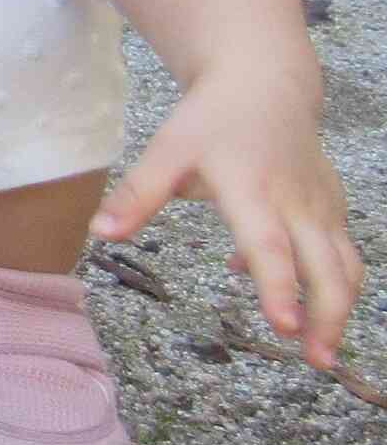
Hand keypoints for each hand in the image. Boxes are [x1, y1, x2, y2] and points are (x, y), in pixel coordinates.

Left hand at [94, 63, 364, 362]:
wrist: (264, 84)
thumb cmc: (210, 121)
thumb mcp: (166, 151)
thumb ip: (137, 195)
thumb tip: (99, 234)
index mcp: (252, 189)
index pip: (269, 246)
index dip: (278, 288)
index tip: (285, 327)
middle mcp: (296, 201)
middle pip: (326, 266)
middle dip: (326, 315)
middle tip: (316, 360)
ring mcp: (320, 205)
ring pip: (345, 264)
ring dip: (339, 308)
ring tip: (320, 352)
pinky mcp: (332, 207)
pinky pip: (338, 250)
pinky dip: (330, 280)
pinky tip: (292, 296)